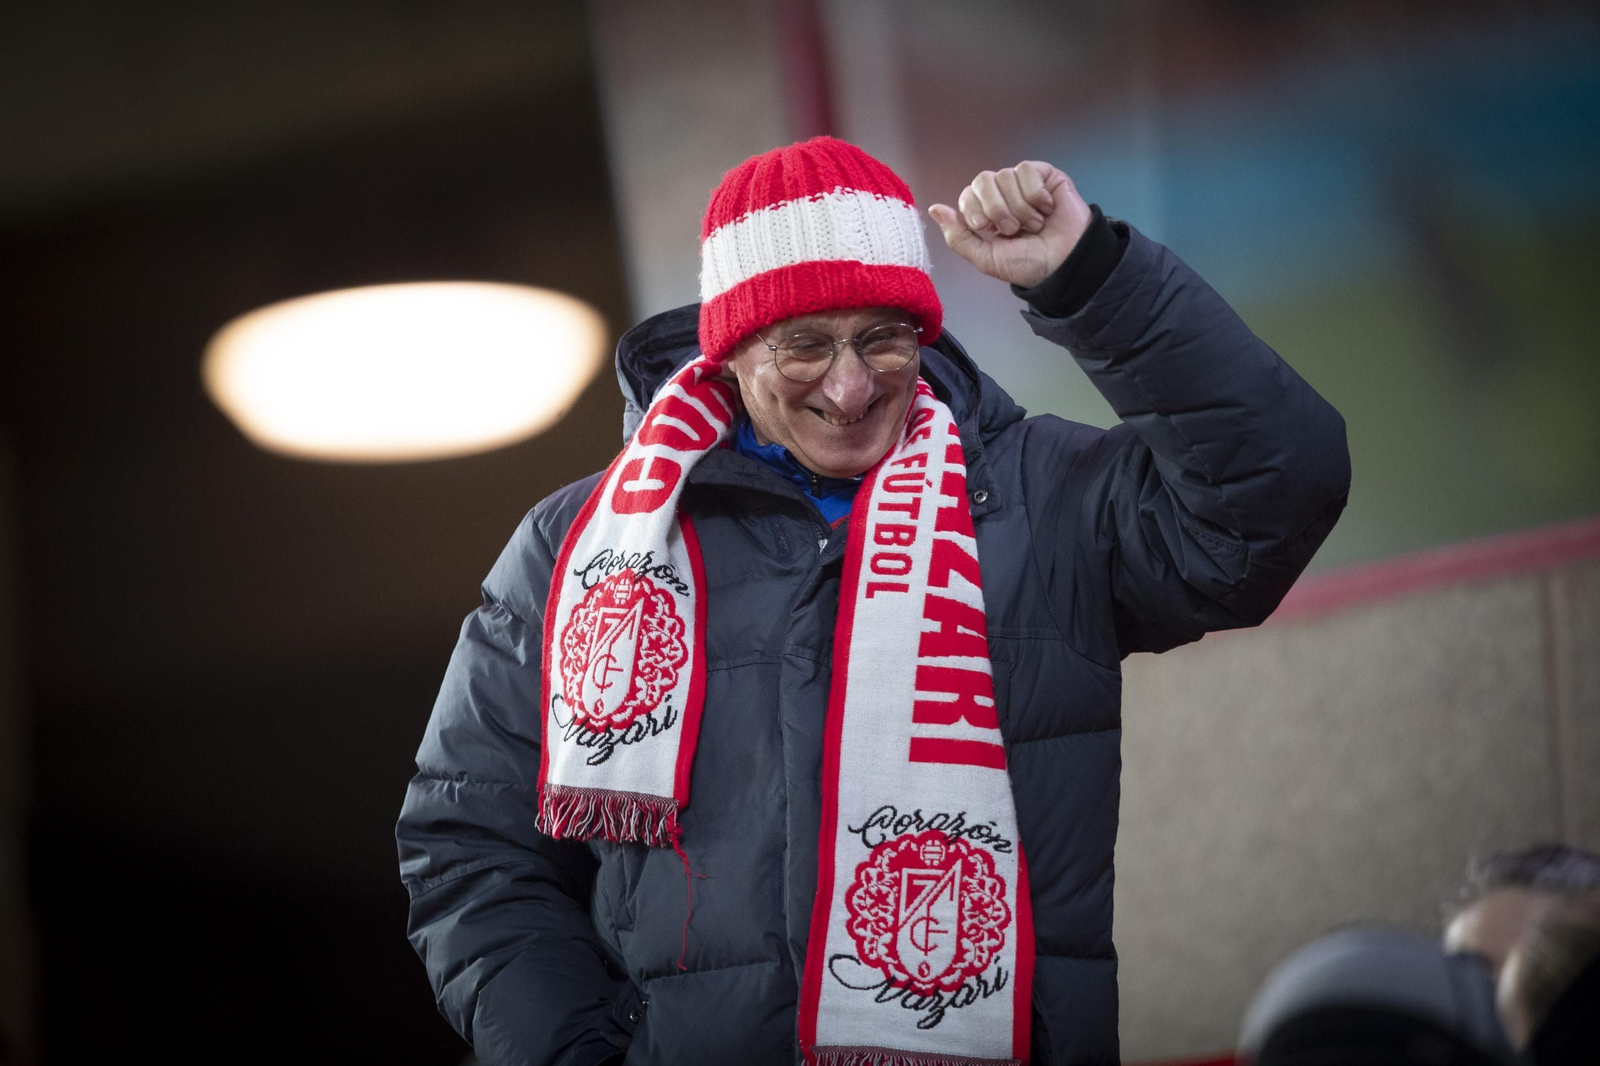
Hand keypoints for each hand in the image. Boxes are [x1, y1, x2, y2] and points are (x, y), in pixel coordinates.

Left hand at [928, 162, 1091, 287]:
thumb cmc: (1028, 264)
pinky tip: (1047, 209)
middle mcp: (1003, 194)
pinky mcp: (1045, 175)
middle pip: (983, 180)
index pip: (968, 194)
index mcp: (986, 212)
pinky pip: (1027, 171)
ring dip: (1019, 208)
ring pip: (1005, 176)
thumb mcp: (985, 258)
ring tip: (1034, 225)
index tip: (989, 230)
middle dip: (996, 209)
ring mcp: (1024, 183)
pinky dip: (1035, 195)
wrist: (1064, 264)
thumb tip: (934, 208)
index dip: (975, 210)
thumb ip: (958, 236)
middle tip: (1013, 230)